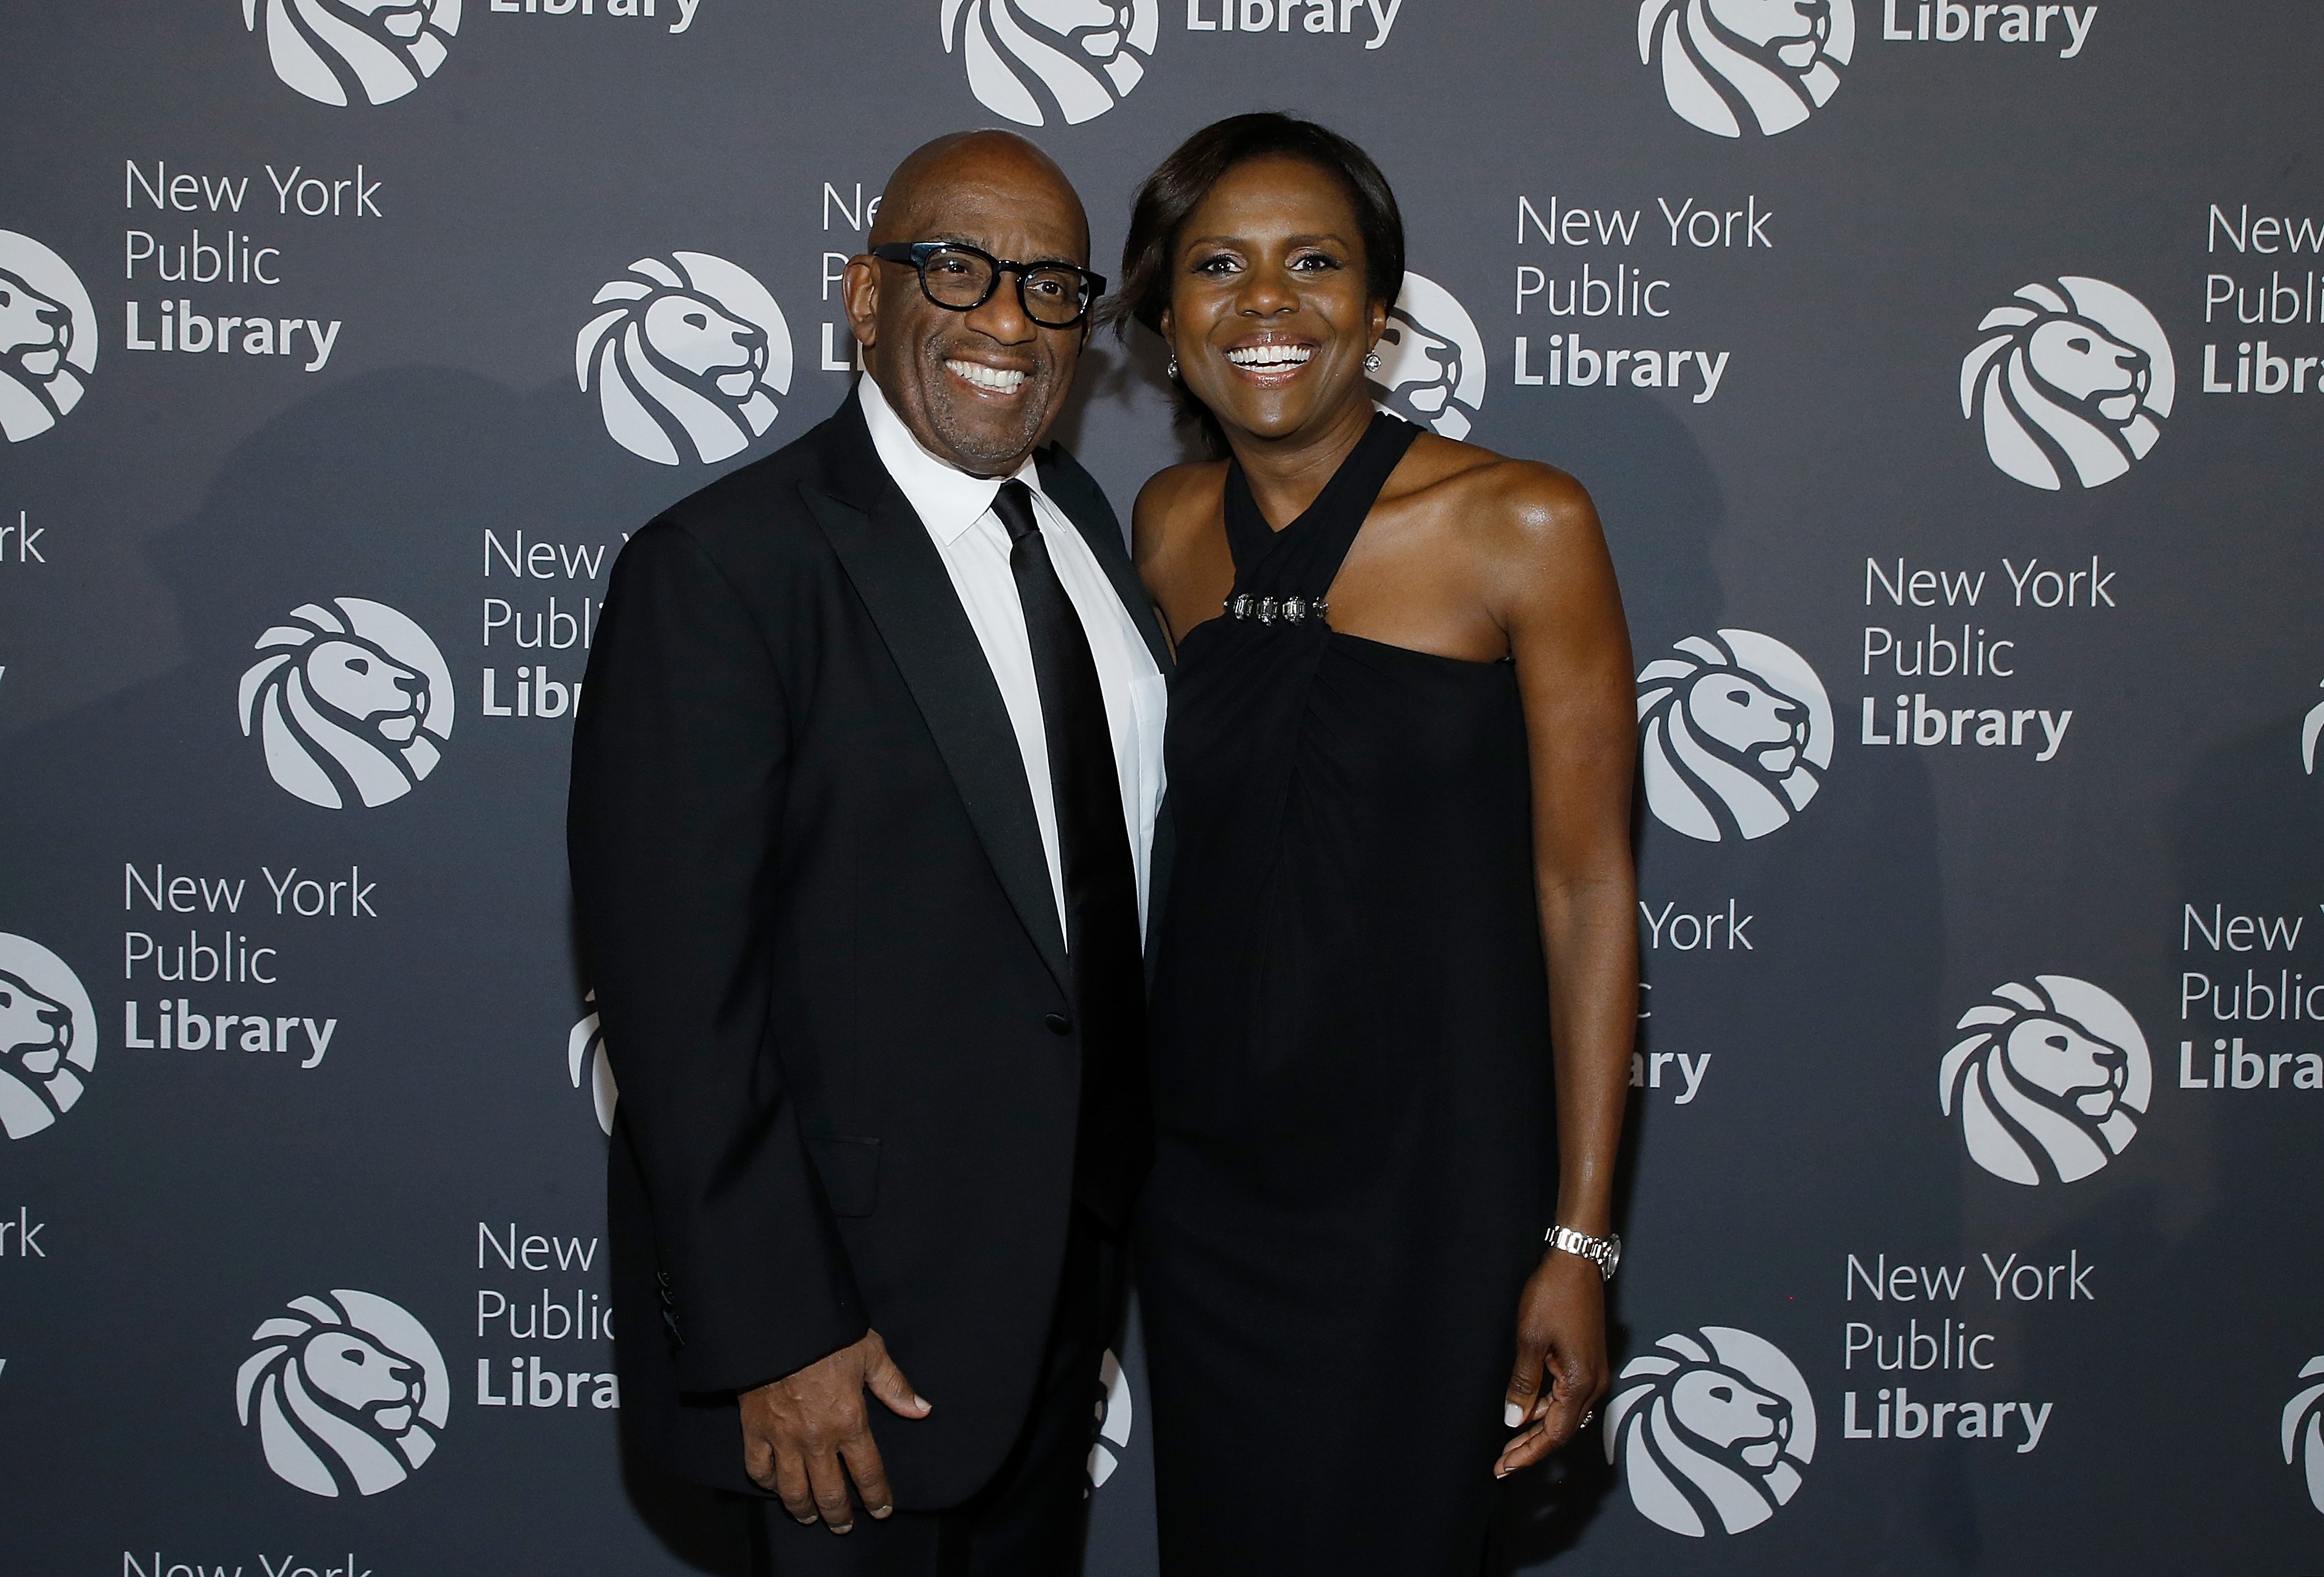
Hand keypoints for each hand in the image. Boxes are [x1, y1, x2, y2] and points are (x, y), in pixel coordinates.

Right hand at [740, 1330, 930, 1532]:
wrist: (779, 1322)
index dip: (877, 1496)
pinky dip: (766, 1483)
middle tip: (844, 1525)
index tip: (882, 1509)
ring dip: (803, 1509)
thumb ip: (895, 1386)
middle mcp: (816, 1438)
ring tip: (810, 1517)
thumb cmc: (828, 1335)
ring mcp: (783, 1438)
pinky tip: (774, 1487)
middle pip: (829, 1493)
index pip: (868, 1473)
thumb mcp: (870, 1353)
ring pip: (792, 1491)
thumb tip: (922, 1409)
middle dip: (839, 1515)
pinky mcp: (754, 1430)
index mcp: (849, 1421)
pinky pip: (758, 1468)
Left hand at [1495, 1250, 1609, 1477]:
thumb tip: (1514, 1420)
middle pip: (1562, 1429)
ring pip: (1564, 1413)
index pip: (1555, 1433)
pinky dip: (1545, 1407)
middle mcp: (1593, 1383)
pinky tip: (1525, 1411)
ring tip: (1509, 1444)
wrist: (1577, 1262)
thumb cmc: (1554, 1296)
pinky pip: (1566, 1395)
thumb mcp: (1530, 1341)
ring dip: (1538, 1429)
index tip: (1506, 1467)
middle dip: (1532, 1449)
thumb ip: (1523, 1384)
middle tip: (1503, 1464)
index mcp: (1581, 1382)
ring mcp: (1592, 1372)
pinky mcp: (1586, 1362)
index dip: (1529, 1454)